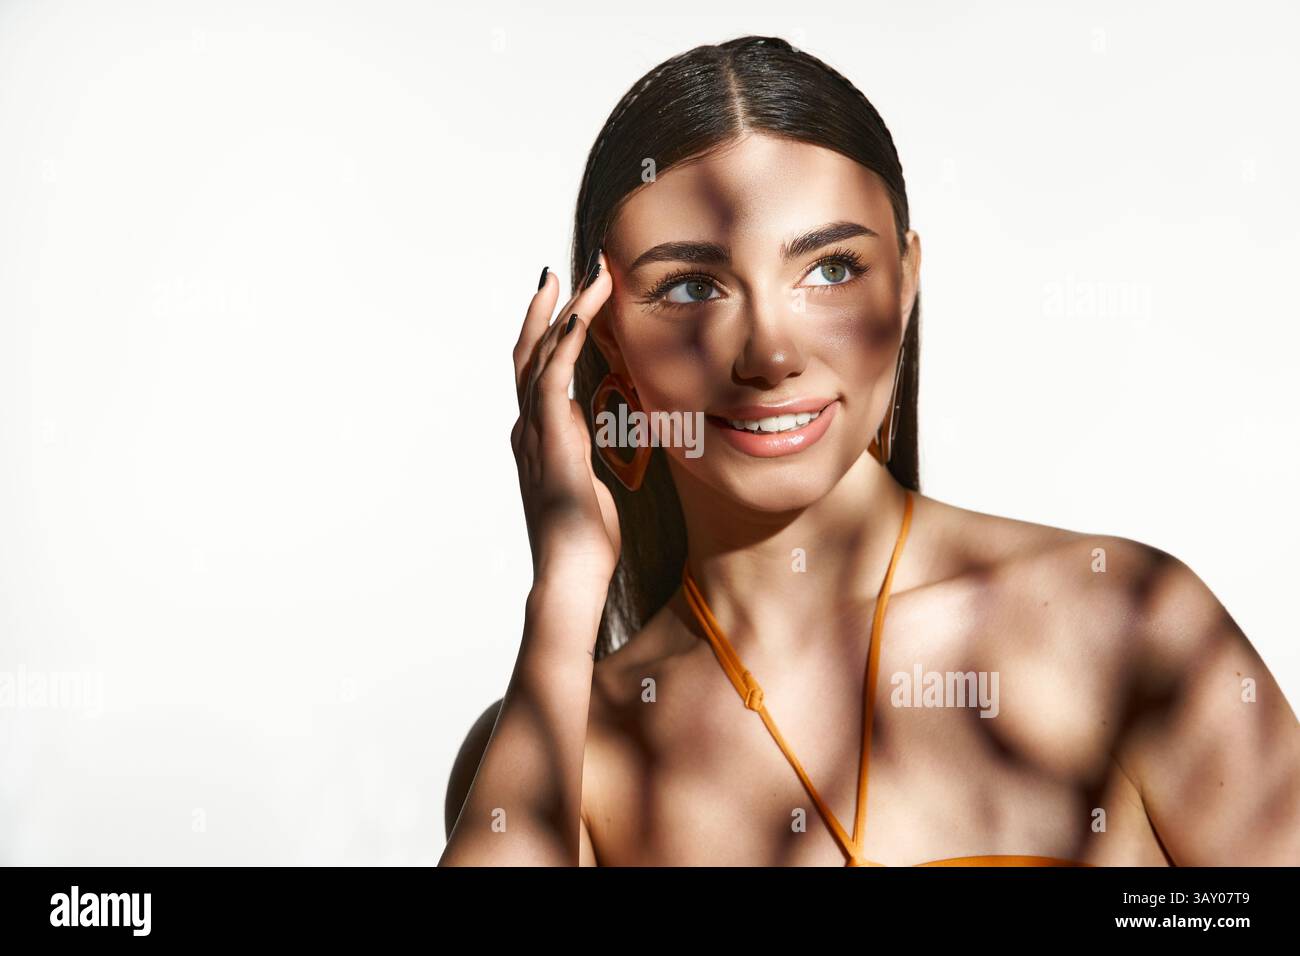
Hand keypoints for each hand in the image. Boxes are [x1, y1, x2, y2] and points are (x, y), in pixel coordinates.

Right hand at [511, 254, 620, 593]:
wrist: (571, 575)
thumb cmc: (585, 542)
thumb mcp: (587, 486)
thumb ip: (580, 453)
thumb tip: (583, 431)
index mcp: (539, 437)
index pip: (539, 371)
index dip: (551, 333)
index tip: (570, 300)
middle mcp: (529, 428)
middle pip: (530, 352)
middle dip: (546, 308)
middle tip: (562, 270)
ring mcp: (534, 432)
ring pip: (541, 355)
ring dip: (563, 311)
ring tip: (584, 276)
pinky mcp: (549, 440)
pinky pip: (551, 378)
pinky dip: (564, 341)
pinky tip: (580, 314)